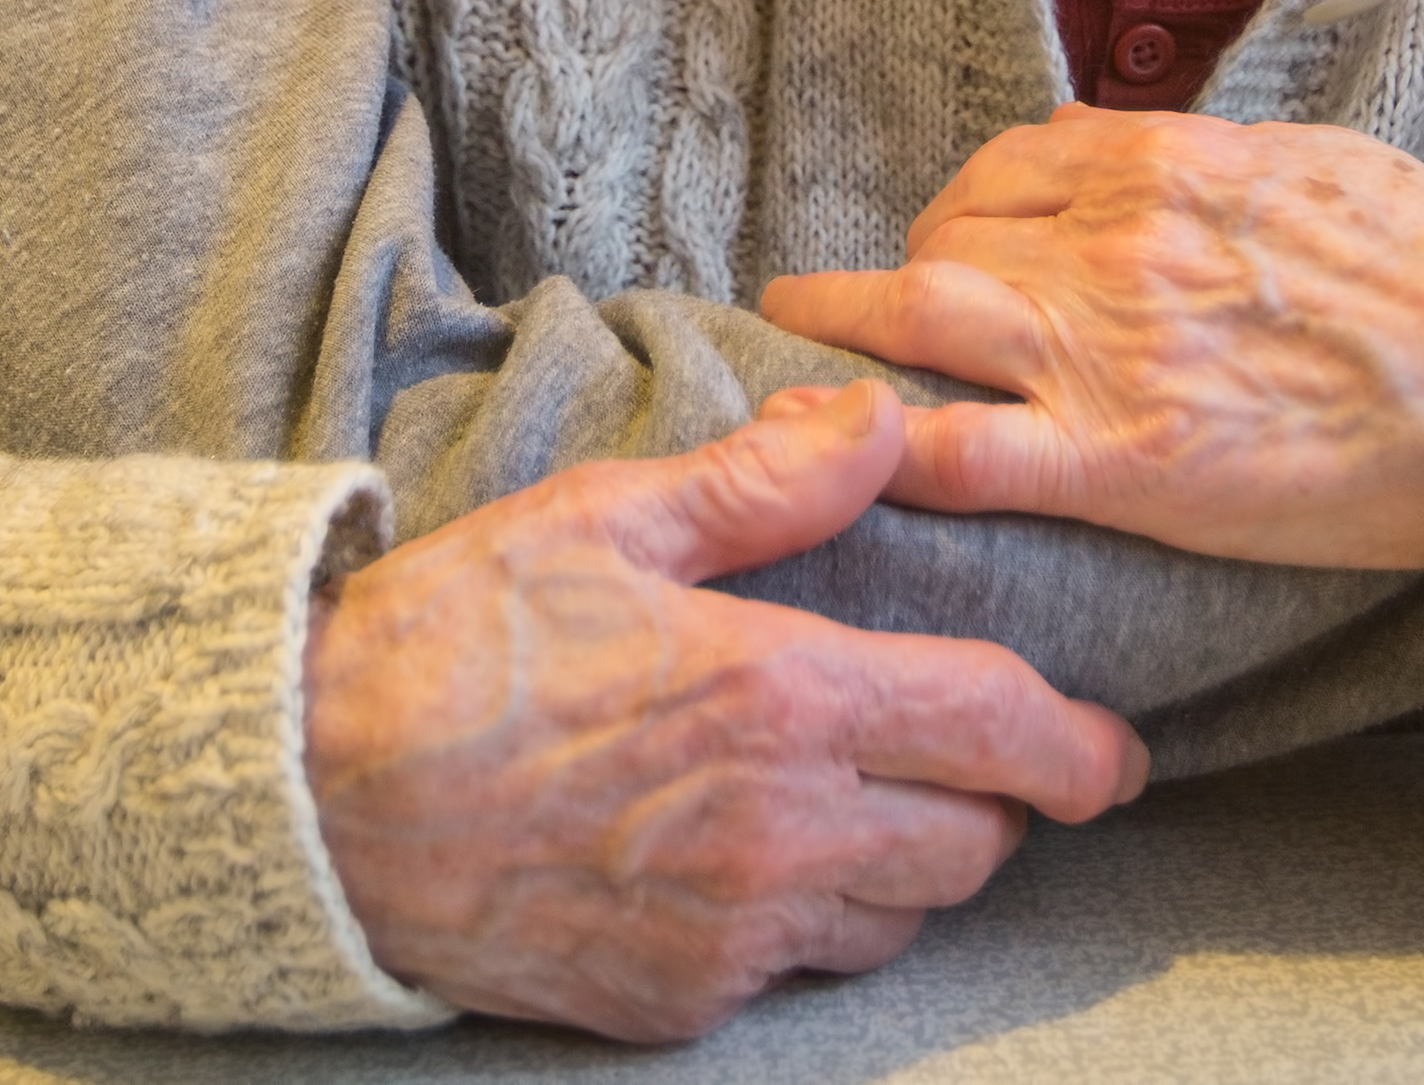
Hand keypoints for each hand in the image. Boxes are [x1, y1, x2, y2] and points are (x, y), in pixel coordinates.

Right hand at [302, 379, 1145, 1042]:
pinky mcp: (677, 1001)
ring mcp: (730, 933)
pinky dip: (813, 922)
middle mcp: (781, 833)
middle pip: (975, 843)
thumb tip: (885, 421)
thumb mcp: (608, 518)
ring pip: (901, 917)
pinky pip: (803, 973)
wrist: (311, 801)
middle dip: (996, 801)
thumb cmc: (453, 643)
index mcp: (782, 699)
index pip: (999, 730)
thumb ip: (768, 481)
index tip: (1112, 750)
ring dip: (911, 863)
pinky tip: (760, 860)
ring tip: (869, 800)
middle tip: (972, 755)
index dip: (1080, 746)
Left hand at [757, 107, 1423, 585]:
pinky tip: (843, 458)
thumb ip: (1213, 165)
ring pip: (916, 318)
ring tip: (795, 344)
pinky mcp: (1116, 463)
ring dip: (840, 328)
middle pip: (947, 233)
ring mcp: (1101, 350)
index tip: (958, 237)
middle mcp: (1109, 240)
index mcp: (1162, 160)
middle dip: (901, 265)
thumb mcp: (1316, 166)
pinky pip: (957, 453)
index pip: (1009, 164)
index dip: (967, 205)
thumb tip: (1151, 163)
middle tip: (880, 308)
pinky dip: (882, 447)